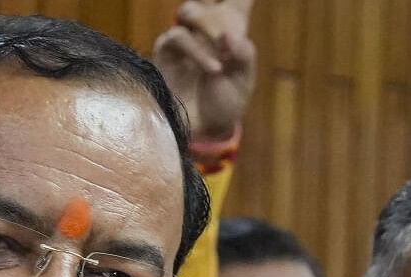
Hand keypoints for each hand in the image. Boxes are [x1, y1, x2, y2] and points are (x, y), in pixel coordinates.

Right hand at [153, 0, 255, 141]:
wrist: (201, 130)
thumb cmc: (223, 104)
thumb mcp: (243, 82)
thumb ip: (244, 55)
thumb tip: (228, 35)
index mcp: (229, 32)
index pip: (236, 2)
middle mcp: (205, 30)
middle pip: (209, 0)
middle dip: (224, 13)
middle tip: (231, 35)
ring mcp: (184, 37)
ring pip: (191, 11)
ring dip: (209, 28)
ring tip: (222, 57)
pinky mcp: (166, 50)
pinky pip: (179, 37)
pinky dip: (199, 52)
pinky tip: (213, 69)